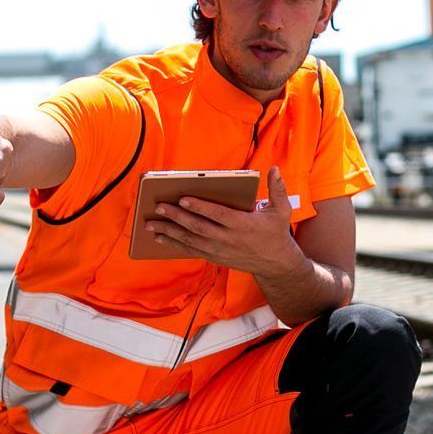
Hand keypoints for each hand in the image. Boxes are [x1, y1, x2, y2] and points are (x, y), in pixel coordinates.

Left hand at [145, 166, 299, 279]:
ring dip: (169, 232)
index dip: (199, 207)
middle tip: (159, 206)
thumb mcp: (282, 211)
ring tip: (150, 224)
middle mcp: (227, 239)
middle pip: (197, 227)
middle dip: (176, 217)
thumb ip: (277, 189)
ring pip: (189, 240)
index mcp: (242, 225)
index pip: (217, 214)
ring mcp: (219, 250)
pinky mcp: (214, 257)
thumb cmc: (276, 233)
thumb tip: (274, 169)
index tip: (183, 198)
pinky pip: (191, 250)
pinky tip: (160, 238)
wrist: (275, 264)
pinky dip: (174, 244)